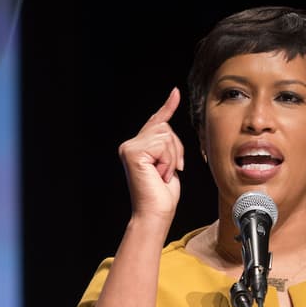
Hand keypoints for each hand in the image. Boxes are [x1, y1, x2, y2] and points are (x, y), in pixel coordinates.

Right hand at [118, 87, 184, 225]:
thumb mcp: (169, 164)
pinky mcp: (133, 151)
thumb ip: (167, 145)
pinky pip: (162, 144)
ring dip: (172, 157)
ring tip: (162, 175)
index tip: (175, 93)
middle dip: (176, 149)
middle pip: (165, 127)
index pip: (156, 122)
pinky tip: (159, 174)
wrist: (155, 214)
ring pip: (165, 134)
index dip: (168, 107)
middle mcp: (130, 144)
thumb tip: (169, 127)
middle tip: (169, 172)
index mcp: (138, 146)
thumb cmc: (162, 195)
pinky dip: (167, 160)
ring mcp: (129, 147)